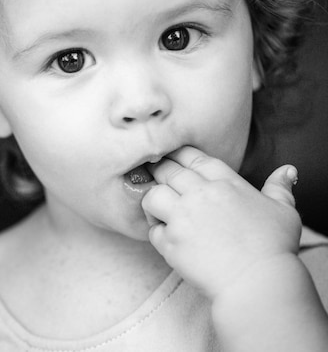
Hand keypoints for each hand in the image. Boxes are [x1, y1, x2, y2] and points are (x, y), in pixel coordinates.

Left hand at [141, 146, 301, 300]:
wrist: (259, 284)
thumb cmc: (274, 248)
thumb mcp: (283, 211)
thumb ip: (279, 187)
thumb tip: (287, 171)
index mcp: (224, 181)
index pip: (192, 156)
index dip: (179, 155)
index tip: (173, 159)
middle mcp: (200, 193)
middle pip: (167, 170)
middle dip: (160, 172)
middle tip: (156, 177)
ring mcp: (183, 217)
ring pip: (152, 195)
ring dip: (153, 201)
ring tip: (160, 210)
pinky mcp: (171, 242)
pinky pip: (153, 230)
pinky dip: (156, 232)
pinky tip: (166, 236)